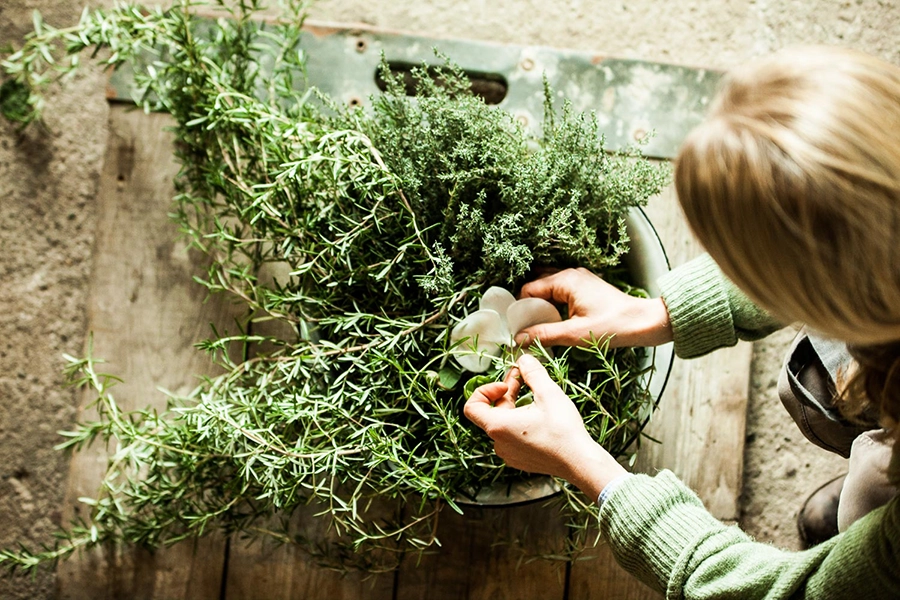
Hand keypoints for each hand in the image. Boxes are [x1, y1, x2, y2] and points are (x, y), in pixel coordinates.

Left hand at [464, 354, 625, 499]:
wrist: (580, 462)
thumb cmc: (563, 431)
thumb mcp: (548, 393)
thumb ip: (532, 372)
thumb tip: (524, 360)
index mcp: (498, 426)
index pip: (471, 407)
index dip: (485, 390)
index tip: (505, 386)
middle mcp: (499, 442)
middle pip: (491, 412)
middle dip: (506, 393)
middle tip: (524, 379)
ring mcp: (509, 454)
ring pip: (502, 424)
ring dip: (513, 407)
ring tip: (534, 397)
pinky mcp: (520, 459)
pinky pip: (511, 437)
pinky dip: (519, 423)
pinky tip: (538, 416)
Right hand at [515, 268, 672, 348]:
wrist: (642, 322)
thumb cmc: (611, 326)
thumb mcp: (574, 334)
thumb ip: (543, 334)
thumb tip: (518, 338)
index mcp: (565, 280)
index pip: (528, 289)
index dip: (521, 309)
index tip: (519, 327)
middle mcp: (570, 274)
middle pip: (537, 286)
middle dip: (529, 306)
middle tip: (528, 327)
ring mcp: (578, 278)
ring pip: (548, 288)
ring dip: (541, 305)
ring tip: (541, 325)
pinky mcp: (584, 286)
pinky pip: (560, 291)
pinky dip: (553, 303)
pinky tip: (556, 320)